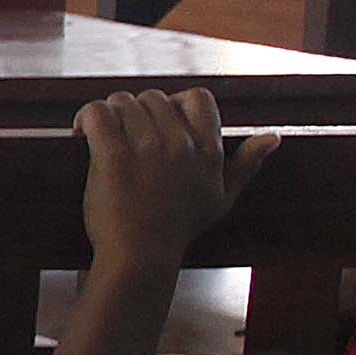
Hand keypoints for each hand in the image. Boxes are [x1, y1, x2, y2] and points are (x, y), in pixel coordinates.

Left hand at [75, 87, 257, 266]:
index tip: (158, 127)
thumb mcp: (222, 197)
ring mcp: (148, 148)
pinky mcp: (114, 155)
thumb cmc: (178, 228)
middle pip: (153, 97)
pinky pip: (97, 112)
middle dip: (135, 113)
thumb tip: (275, 136)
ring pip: (122, 101)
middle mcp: (182, 145)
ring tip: (103, 139)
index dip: (174, 104)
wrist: (140, 257)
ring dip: (109, 116)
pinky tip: (81, 134)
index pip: (197, 97)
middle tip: (124, 139)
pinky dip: (86, 118)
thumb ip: (247, 164)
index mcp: (209, 150)